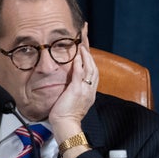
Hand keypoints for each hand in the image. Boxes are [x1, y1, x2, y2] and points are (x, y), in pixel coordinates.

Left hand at [49, 22, 98, 146]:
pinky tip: (78, 52)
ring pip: (89, 66)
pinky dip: (81, 61)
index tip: (84, 44)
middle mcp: (90, 88)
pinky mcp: (78, 89)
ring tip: (81, 39)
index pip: (90, 68)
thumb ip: (72, 88)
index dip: (88, 55)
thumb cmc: (66, 116)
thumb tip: (67, 80)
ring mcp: (86, 88)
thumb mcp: (71, 99)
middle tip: (84, 32)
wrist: (67, 125)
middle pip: (92, 63)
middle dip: (88, 47)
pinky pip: (81, 73)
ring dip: (85, 51)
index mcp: (89, 90)